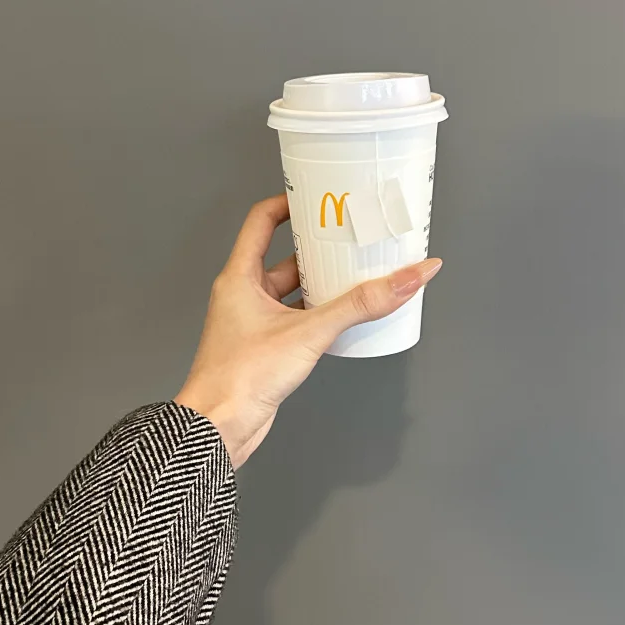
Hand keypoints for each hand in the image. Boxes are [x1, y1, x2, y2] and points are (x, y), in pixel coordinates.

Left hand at [174, 193, 442, 467]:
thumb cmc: (240, 378)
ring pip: (294, 291)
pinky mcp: (266, 349)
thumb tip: (406, 279)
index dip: (289, 203)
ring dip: (323, 283)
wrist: (218, 428)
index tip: (319, 196)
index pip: (262, 221)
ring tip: (359, 273)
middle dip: (319, 247)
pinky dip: (321, 314)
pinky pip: (298, 319)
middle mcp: (244, 295)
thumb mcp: (309, 332)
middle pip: (285, 256)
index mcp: (240, 277)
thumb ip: (360, 305)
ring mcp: (254, 323)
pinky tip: (346, 317)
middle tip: (352, 236)